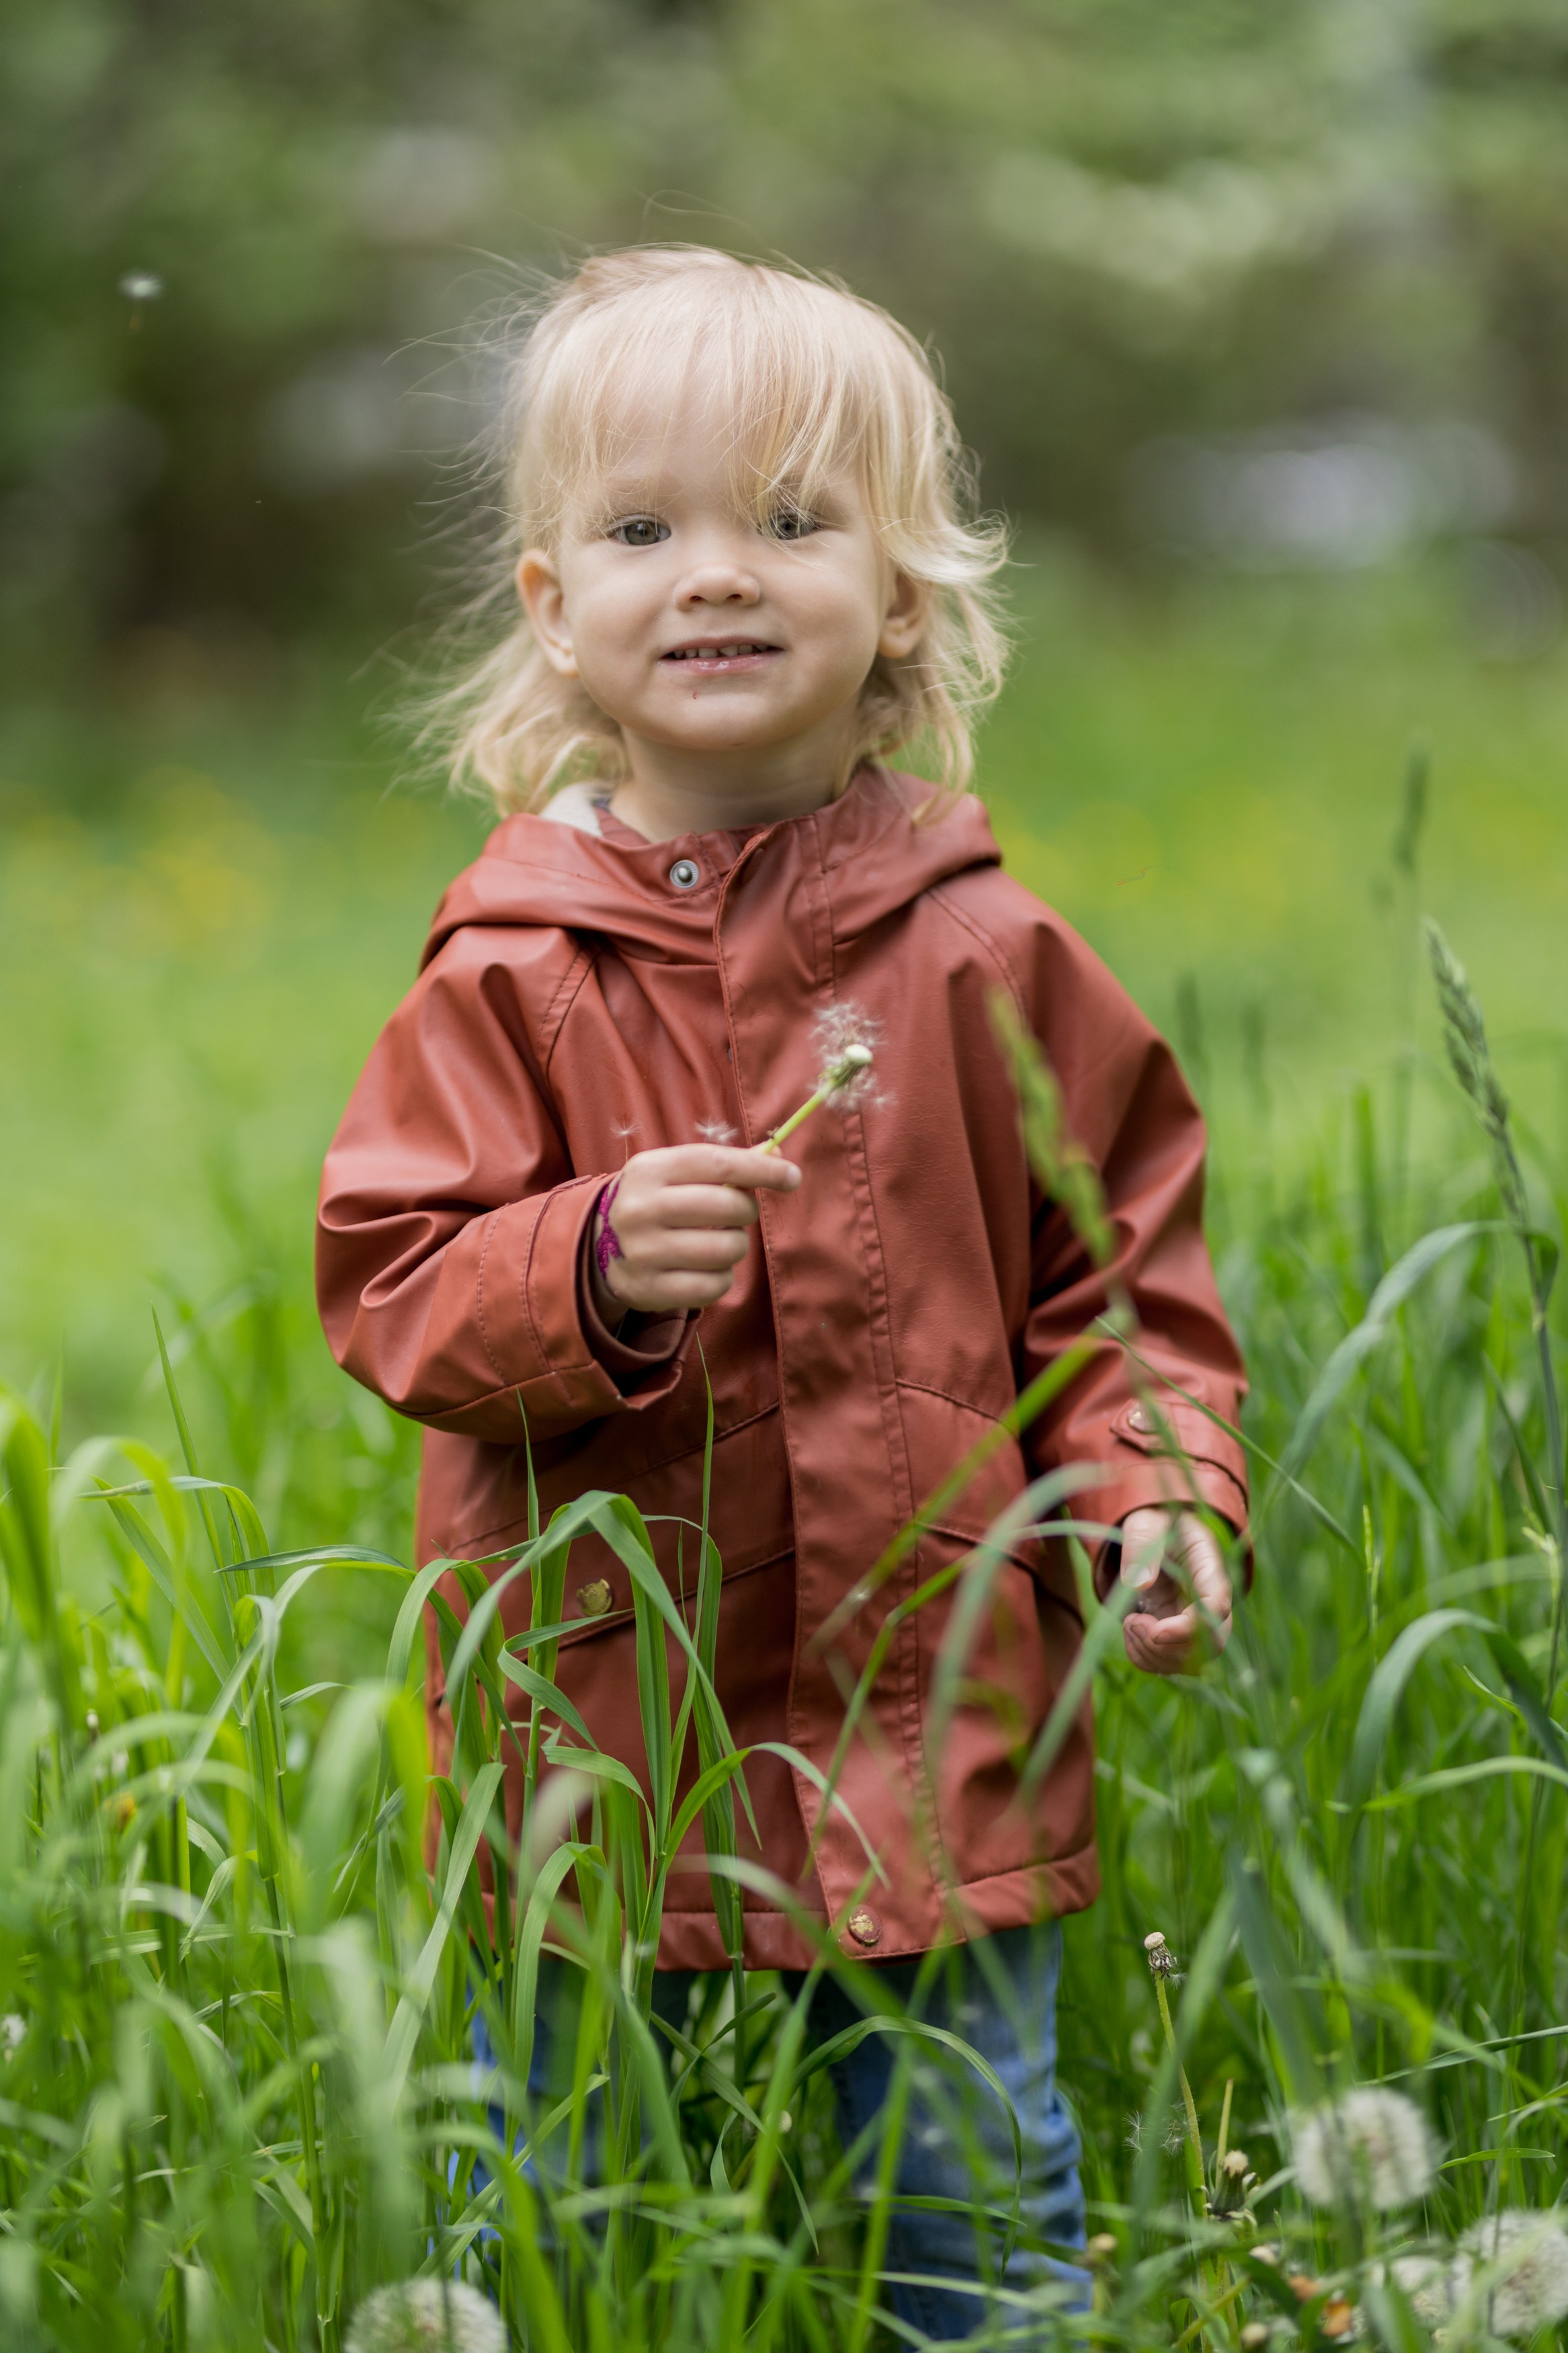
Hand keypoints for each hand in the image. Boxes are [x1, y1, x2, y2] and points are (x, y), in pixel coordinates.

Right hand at [589, 1144, 801, 1318]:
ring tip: (720, 1241)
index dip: (761, 1170)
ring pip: (725, 1250)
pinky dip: (722, 1277)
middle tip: (740, 1214)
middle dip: (748, 1211)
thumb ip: (727, 1165)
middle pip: (727, 1207)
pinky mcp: (649, 1289)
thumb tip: (778, 1159)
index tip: (792, 1177)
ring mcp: (641, 1252)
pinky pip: (713, 1286)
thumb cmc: (657, 1199)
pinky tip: (708, 1268)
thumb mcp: (679, 1172)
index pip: (718, 1164)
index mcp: (650, 1169)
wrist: (600, 1244)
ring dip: (737, 1246)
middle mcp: (641, 1209)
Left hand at [1115, 1506, 1231, 1673]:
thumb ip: (1141, 1545)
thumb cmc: (1156, 1522)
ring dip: (1152, 1654)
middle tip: (1132, 1621)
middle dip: (1168, 1647)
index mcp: (1209, 1568)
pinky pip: (1169, 1663)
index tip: (1155, 1630)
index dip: (1190, 1628)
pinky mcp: (1180, 1636)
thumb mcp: (1145, 1522)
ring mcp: (1197, 1623)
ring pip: (1191, 1661)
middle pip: (1211, 1645)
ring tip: (1129, 1621)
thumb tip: (1138, 1584)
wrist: (1160, 1532)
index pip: (1216, 1607)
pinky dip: (1144, 1657)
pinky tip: (1131, 1629)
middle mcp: (1211, 1602)